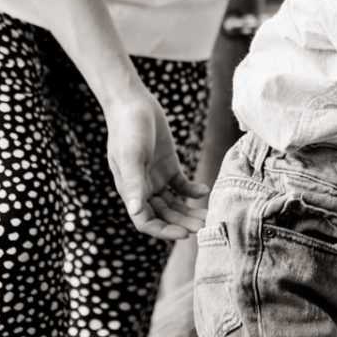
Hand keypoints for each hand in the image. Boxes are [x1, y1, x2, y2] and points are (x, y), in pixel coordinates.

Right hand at [103, 82, 208, 240]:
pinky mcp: (168, 166)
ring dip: (189, 211)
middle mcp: (143, 188)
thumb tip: (135, 211)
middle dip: (182, 223)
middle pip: (164, 215)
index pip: (146, 221)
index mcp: (131, 191)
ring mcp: (156, 178)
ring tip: (208, 215)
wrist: (133, 103)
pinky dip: (192, 191)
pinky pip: (181, 186)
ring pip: (174, 204)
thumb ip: (134, 183)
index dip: (164, 231)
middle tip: (205, 226)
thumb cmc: (128, 129)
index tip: (184, 234)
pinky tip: (204, 190)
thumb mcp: (131, 156)